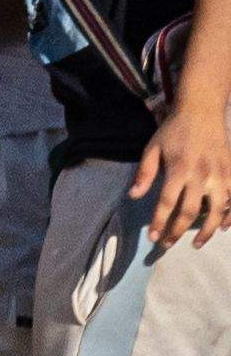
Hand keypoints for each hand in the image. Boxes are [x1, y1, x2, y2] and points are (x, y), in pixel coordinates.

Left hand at [137, 103, 230, 256]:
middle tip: (167, 244)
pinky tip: (223, 227)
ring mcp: (220, 174)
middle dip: (178, 231)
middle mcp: (202, 174)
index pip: (167, 203)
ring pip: (217, 209)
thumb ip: (144, 174)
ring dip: (207, 230)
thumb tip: (133, 196)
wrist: (203, 110)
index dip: (159, 222)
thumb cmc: (174, 130)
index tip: (153, 237)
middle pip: (190, 211)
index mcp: (179, 169)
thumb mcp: (152, 149)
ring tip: (197, 243)